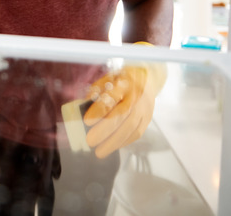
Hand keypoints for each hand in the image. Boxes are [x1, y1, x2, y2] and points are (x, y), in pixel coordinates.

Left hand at [83, 43, 167, 158]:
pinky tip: (112, 147)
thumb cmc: (122, 79)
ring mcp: (144, 108)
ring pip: (131, 128)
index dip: (99, 110)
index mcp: (124, 82)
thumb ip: (95, 92)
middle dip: (105, 130)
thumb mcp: (107, 79)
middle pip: (122, 115)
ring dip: (114, 142)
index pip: (112, 97)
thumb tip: (82, 108)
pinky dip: (123, 143)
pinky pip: (136, 134)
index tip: (86, 121)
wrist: (148, 78)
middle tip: (90, 141)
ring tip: (99, 152)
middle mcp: (136, 95)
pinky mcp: (148, 119)